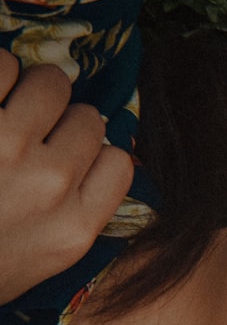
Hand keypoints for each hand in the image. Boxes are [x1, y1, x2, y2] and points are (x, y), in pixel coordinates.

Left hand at [0, 49, 133, 303]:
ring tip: (10, 104)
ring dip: (33, 88)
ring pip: (51, 83)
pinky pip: (2, 64)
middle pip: (88, 120)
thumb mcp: (40, 260)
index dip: (94, 155)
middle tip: (35, 132)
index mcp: (74, 227)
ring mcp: (4, 146)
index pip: (118, 162)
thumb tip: (91, 158)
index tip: (70, 159)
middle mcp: (48, 185)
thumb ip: (75, 216)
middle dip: (64, 121)